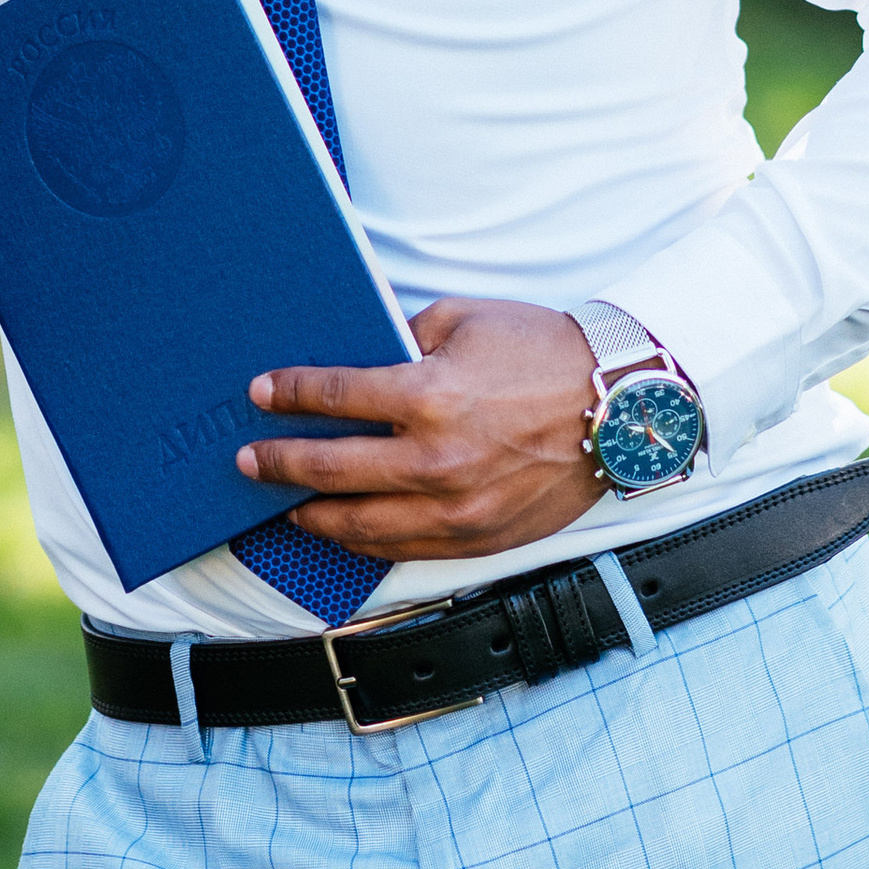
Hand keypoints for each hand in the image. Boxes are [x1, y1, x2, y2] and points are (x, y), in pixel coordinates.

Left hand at [234, 299, 604, 561]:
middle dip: (279, 463)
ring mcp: (458, 507)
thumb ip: (404, 337)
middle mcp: (437, 460)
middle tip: (248, 460)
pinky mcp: (480, 538)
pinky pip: (405, 549)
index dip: (289, 395)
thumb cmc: (544, 351)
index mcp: (430, 396)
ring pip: (361, 526)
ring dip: (314, 516)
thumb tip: (360, 358)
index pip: (335, 397)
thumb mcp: (466, 319)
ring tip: (288, 506)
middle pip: (331, 470)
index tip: (259, 394)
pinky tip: (346, 529)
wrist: (620, 405)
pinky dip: (366, 542)